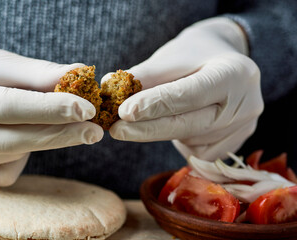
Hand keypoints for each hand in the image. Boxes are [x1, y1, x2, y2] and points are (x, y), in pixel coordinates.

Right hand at [0, 29, 102, 186]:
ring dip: (44, 138)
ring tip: (51, 119)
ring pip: (17, 155)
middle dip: (62, 135)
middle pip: (19, 140)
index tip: (86, 108)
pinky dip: (23, 154)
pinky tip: (19, 136)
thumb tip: (80, 73)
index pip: (11, 106)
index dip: (51, 108)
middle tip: (96, 131)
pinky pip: (8, 171)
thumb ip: (36, 72)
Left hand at [104, 17, 263, 160]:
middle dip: (147, 130)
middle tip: (116, 130)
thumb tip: (109, 87)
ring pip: (190, 140)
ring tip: (154, 114)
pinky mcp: (236, 144)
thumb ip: (144, 75)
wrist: (226, 64)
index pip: (188, 94)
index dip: (154, 105)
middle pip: (188, 124)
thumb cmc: (196, 56)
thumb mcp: (172, 57)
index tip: (124, 112)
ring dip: (163, 131)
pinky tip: (180, 123)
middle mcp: (245, 104)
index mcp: (233, 73)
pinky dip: (180, 140)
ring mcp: (243, 128)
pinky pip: (198, 152)